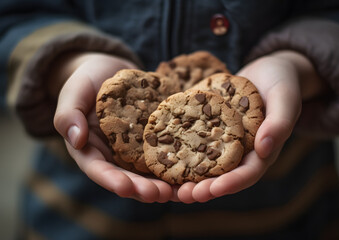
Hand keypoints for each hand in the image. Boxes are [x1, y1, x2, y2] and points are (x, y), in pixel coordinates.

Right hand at [53, 53, 175, 202]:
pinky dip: (176, 163)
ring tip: (177, 190)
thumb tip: (75, 139)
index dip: (111, 180)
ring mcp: (134, 149)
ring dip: (162, 183)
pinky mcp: (152, 139)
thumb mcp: (74, 91)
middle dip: (142, 188)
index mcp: (89, 148)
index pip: (98, 169)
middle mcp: (112, 154)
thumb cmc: (88, 80)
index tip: (125, 188)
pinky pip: (164, 153)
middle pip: (126, 177)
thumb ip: (69, 114)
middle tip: (159, 194)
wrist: (111, 70)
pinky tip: (191, 169)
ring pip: (147, 172)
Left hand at [176, 51, 321, 202]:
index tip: (213, 190)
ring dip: (189, 177)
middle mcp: (242, 151)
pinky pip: (195, 142)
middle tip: (183, 195)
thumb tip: (264, 150)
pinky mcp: (211, 129)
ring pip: (206, 164)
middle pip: (223, 175)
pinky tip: (164, 154)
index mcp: (263, 151)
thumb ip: (279, 123)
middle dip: (204, 188)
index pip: (248, 173)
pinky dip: (181, 151)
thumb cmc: (281, 82)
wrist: (266, 71)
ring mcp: (225, 141)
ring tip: (169, 186)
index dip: (231, 183)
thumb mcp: (285, 98)